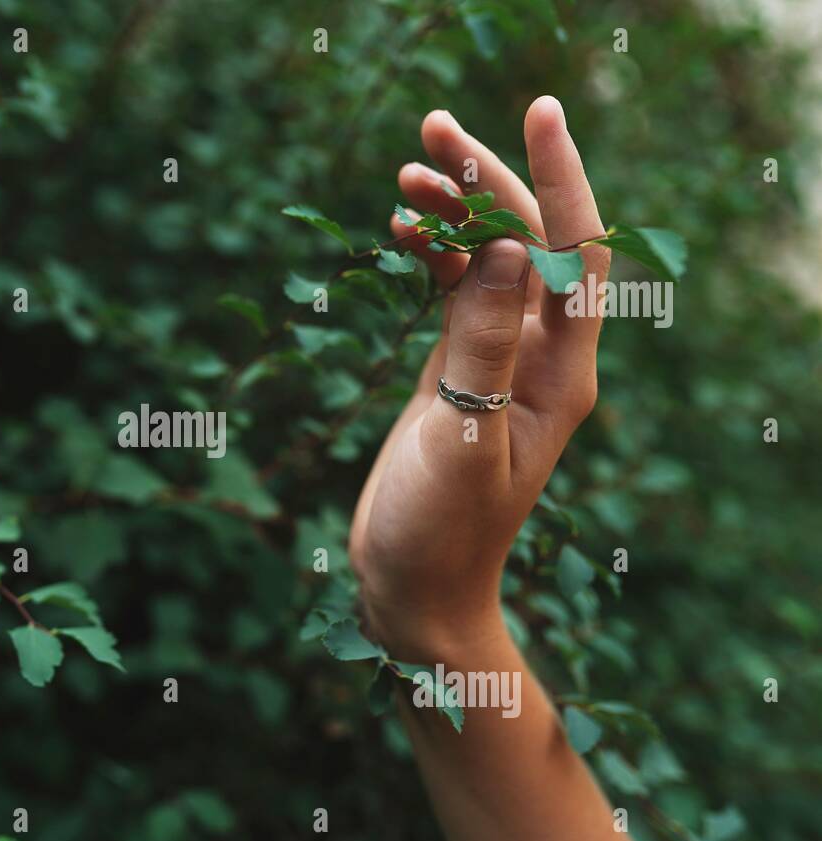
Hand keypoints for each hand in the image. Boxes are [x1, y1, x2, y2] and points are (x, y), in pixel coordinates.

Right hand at [349, 96, 610, 656]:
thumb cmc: (444, 530)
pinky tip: (399, 230)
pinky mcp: (457, 369)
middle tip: (432, 128)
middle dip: (487, 180)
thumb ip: (486, 344)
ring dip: (452, 212)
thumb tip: (513, 247)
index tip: (537, 115)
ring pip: (486, 259)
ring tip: (404, 176)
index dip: (561, 180)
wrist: (415, 586)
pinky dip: (430, 255)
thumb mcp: (465, 438)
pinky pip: (453, 291)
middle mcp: (539, 355)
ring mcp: (497, 358)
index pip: (578, 252)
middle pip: (529, 241)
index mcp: (561, 370)